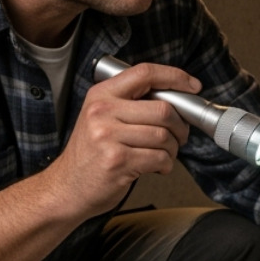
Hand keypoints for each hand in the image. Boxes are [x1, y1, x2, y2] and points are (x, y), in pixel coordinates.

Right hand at [43, 62, 199, 219]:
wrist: (67, 187)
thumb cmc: (90, 154)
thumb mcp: (102, 118)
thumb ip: (132, 104)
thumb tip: (177, 99)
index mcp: (101, 95)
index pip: (144, 73)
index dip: (175, 76)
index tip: (192, 86)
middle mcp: (102, 112)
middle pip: (163, 109)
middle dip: (180, 126)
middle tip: (179, 136)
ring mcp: (108, 136)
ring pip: (164, 136)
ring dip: (173, 149)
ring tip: (162, 154)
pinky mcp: (117, 161)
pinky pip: (159, 158)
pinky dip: (165, 164)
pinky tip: (155, 167)